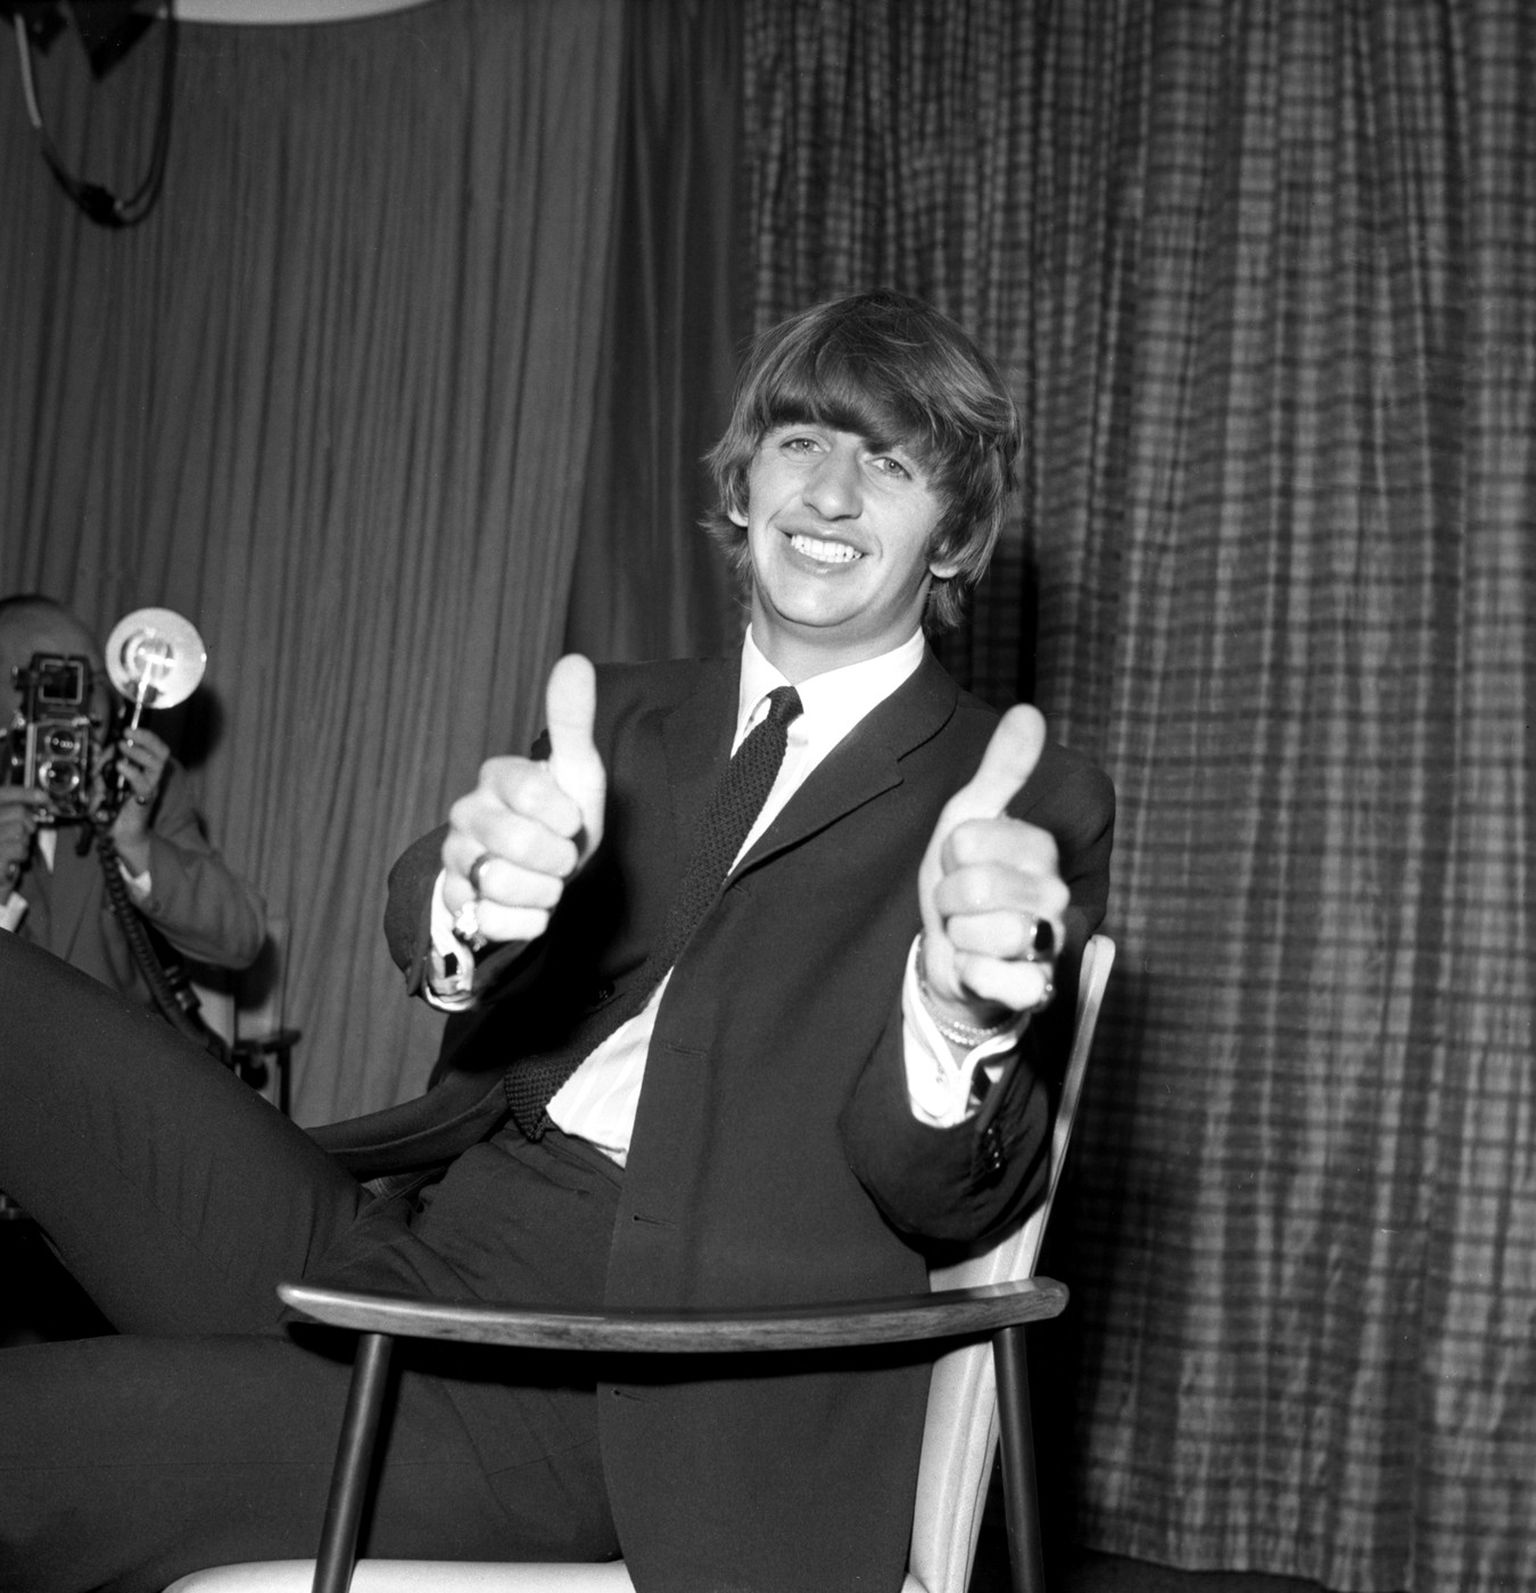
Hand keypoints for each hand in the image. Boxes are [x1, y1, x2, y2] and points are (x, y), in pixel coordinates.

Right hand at [0, 784, 47, 893]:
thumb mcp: (5, 830)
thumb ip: (15, 814)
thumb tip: (40, 799)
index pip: (2, 794)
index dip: (26, 792)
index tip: (44, 797)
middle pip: (17, 812)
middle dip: (28, 824)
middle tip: (23, 835)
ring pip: (21, 830)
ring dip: (23, 842)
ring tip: (11, 851)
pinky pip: (19, 848)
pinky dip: (21, 856)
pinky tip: (11, 861)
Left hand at [108, 726, 170, 850]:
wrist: (123, 833)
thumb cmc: (115, 808)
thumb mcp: (105, 782)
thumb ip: (103, 767)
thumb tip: (97, 752)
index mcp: (146, 770)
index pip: (154, 747)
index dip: (143, 736)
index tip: (128, 729)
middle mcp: (152, 776)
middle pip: (162, 751)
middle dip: (147, 738)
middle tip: (129, 732)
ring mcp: (151, 787)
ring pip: (157, 763)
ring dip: (139, 751)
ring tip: (123, 746)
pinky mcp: (145, 799)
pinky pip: (143, 783)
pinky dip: (132, 772)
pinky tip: (121, 766)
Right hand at [441, 654, 607, 946]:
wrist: (544, 874)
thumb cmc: (561, 818)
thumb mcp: (577, 771)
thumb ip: (572, 720)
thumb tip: (574, 661)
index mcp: (496, 777)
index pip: (530, 794)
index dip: (563, 816)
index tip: (571, 820)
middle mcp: (466, 814)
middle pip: (516, 844)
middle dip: (557, 859)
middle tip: (561, 856)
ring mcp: (456, 859)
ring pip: (501, 885)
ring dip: (542, 891)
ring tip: (544, 880)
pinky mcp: (455, 903)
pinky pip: (492, 921)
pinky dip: (524, 921)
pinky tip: (528, 906)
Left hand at [916, 706, 1068, 1028]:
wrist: (951, 954)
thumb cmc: (963, 881)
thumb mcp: (970, 818)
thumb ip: (1002, 769)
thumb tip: (1030, 710)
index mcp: (1039, 850)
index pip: (968, 839)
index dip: (948, 855)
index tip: (958, 863)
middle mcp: (1055, 894)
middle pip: (977, 886)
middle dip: (949, 898)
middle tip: (959, 904)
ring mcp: (1048, 942)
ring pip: (987, 932)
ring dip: (959, 937)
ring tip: (968, 935)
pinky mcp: (1036, 989)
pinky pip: (997, 978)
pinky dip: (974, 975)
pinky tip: (978, 969)